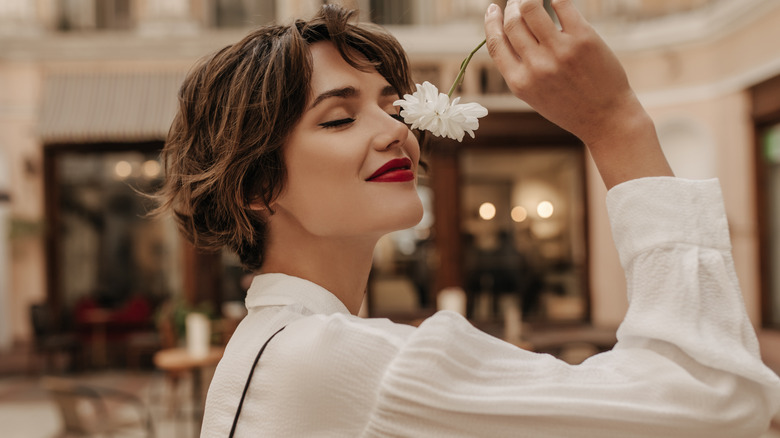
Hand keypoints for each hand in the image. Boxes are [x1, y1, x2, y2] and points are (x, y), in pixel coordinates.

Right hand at [484, 0, 672, 187]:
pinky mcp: (583, 39)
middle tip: (516, 2)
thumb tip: (510, 31)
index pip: (495, 43)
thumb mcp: (535, 95)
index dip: (491, 22)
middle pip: (513, 23)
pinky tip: (556, 0)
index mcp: (520, 83)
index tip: (493, 9)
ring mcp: (559, 51)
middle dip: (511, 7)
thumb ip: (520, 68)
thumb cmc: (569, 106)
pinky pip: (563, 5)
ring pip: (532, 8)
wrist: (605, 118)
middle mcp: (536, 66)